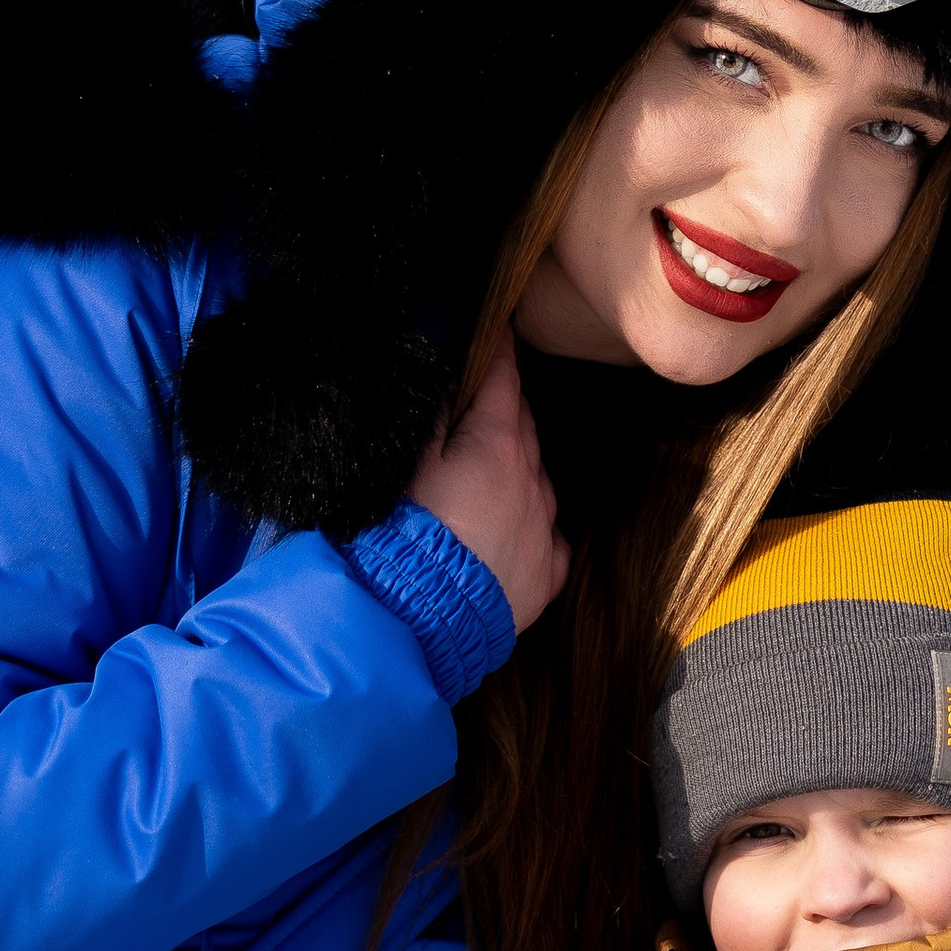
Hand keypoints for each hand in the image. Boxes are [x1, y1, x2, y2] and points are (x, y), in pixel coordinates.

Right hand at [407, 330, 565, 631]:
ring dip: (516, 468)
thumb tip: (446, 377)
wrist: (422, 620)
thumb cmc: (402, 535)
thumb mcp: (405, 463)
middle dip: (505, 408)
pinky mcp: (546, 575)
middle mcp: (533, 480)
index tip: (499, 330)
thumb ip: (429, 416)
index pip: (503, 380)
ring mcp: (545, 529)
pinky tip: (512, 531)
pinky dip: (532, 527)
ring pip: (537, 480)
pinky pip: (548, 539)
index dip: (499, 352)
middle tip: (481, 400)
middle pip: (522, 428)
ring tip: (483, 474)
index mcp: (497, 444)